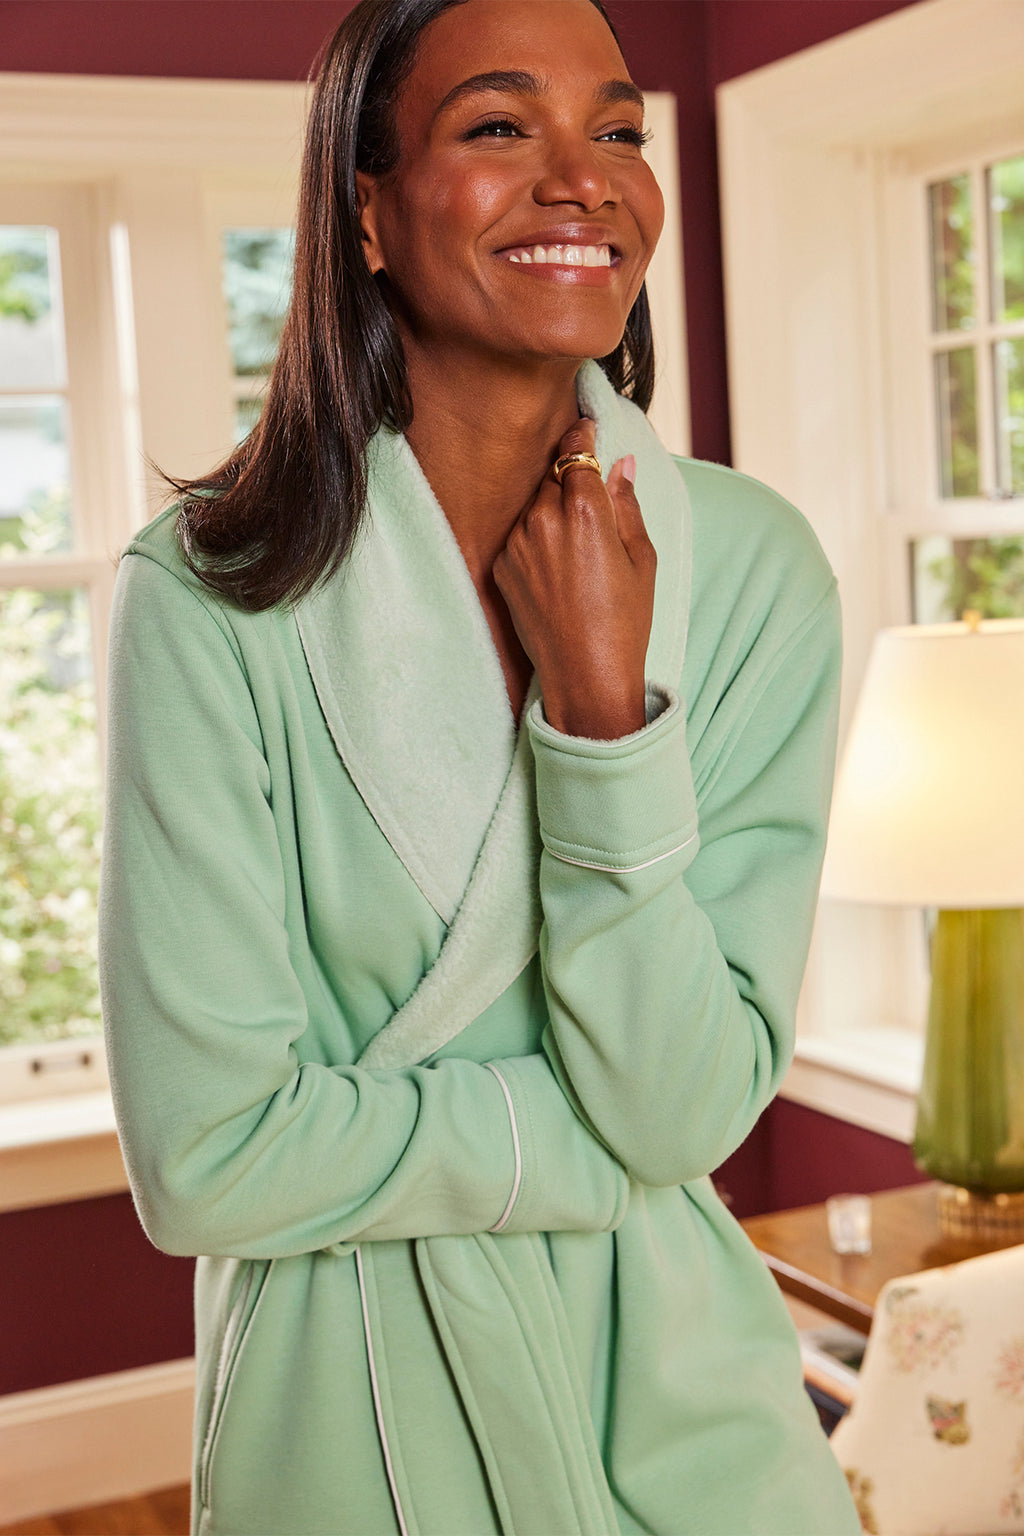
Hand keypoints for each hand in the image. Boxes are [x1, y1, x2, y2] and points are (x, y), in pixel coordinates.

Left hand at [493, 417, 655, 738]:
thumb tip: (619, 465)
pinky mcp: (501, 566)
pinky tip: (559, 572)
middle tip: (591, 502)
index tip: (587, 428)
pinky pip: (520, 535)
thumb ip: (626, 504)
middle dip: (570, 479)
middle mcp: (542, 519)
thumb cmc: (624, 621)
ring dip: (552, 511)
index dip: (582, 435)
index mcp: (583, 510)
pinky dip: (537, 540)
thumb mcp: (642, 558)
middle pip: (553, 476)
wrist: (586, 676)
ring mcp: (517, 543)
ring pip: (534, 505)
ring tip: (578, 549)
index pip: (575, 449)